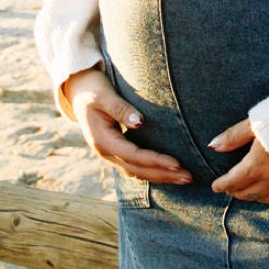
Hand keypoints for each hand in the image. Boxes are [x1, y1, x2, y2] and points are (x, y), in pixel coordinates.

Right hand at [61, 67, 192, 186]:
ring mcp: (110, 154)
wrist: (79, 90)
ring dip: (161, 177)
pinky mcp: (116, 151)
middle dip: (164, 175)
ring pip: (137, 172)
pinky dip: (153, 172)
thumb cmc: (93, 89)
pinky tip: (169, 174)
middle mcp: (106, 152)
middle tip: (189, 177)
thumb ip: (120, 108)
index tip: (177, 163)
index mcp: (102, 140)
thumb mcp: (104, 95)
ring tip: (185, 179)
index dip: (155, 161)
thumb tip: (139, 122)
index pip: (133, 155)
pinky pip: (135, 167)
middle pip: (137, 170)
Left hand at [209, 120, 268, 203]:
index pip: (233, 181)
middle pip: (248, 193)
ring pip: (266, 199)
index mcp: (256, 165)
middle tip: (230, 188)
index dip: (222, 185)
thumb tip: (214, 146)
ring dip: (255, 196)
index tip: (216, 186)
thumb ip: (234, 137)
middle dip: (236, 191)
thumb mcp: (256, 122)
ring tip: (250, 191)